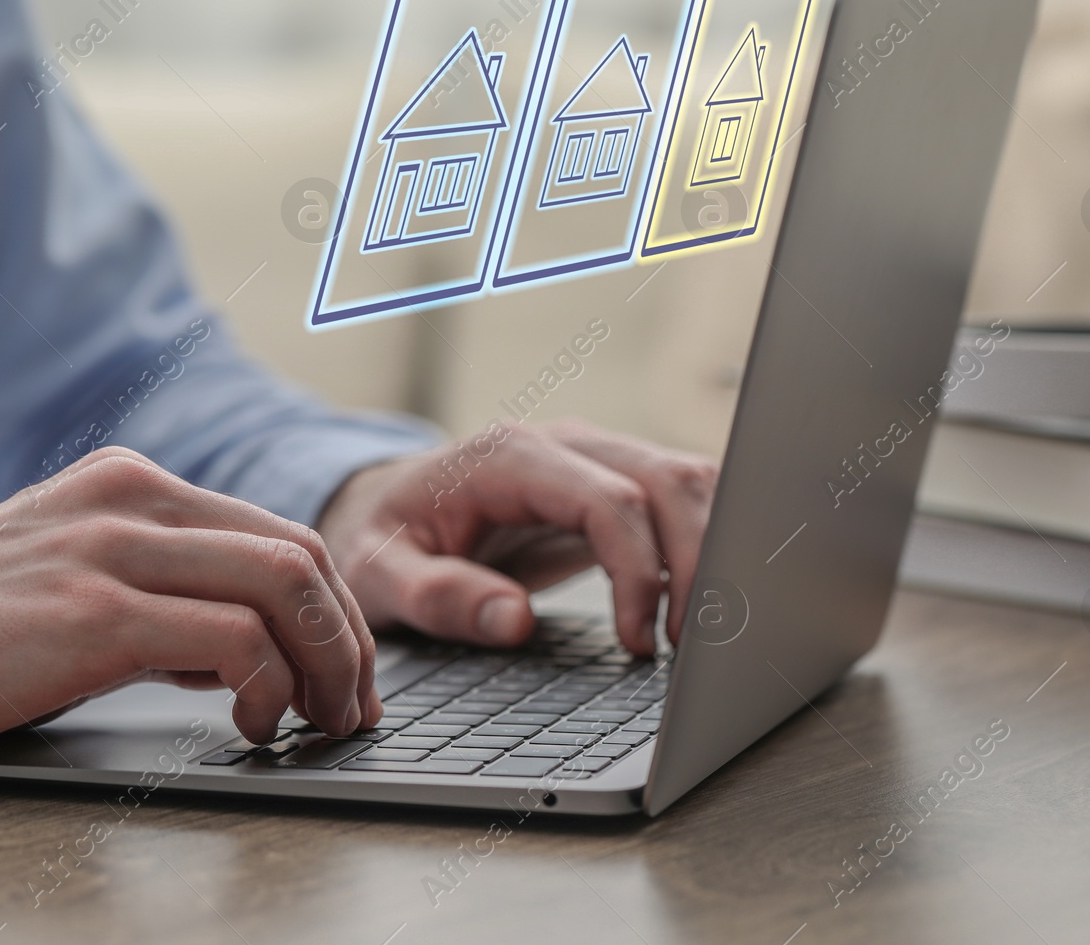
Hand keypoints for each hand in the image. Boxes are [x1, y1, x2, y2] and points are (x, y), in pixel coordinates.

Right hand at [0, 448, 379, 758]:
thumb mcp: (76, 578)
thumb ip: (164, 593)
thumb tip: (252, 651)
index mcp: (135, 484)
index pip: (279, 533)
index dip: (336, 610)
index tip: (349, 673)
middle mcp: (134, 499)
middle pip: (300, 553)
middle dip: (349, 639)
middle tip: (354, 706)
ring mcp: (114, 549)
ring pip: (285, 583)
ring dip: (328, 663)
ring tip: (317, 721)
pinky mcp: (93, 613)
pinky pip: (233, 638)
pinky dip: (270, 686)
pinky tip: (254, 726)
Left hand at [317, 418, 716, 656]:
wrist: (382, 507)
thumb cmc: (382, 539)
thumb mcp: (379, 574)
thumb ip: (438, 596)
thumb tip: (516, 619)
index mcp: (508, 457)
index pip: (608, 500)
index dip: (636, 572)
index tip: (637, 641)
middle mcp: (561, 444)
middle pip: (666, 480)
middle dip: (695, 563)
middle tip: (687, 646)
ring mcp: (592, 458)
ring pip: (686, 480)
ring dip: (710, 550)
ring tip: (697, 630)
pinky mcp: (609, 484)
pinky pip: (677, 500)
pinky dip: (702, 545)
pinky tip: (694, 602)